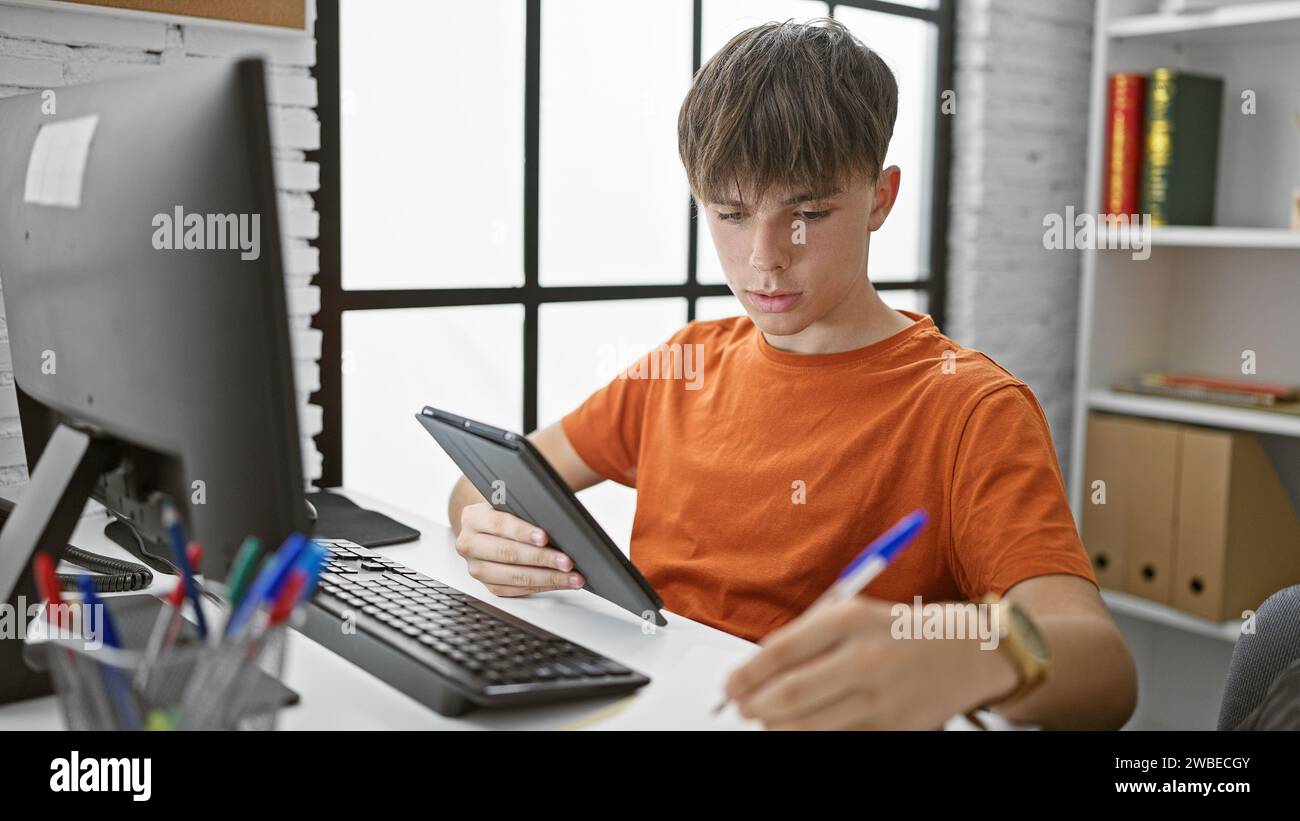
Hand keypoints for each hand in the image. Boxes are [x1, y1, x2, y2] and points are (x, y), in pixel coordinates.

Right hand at [454, 503, 584, 596]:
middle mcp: (469, 544)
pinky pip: (518, 589)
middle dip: (542, 558)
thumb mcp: (510, 503)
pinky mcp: (489, 586)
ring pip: (514, 577)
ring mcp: (477, 568)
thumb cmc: (506, 512)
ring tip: (571, 576)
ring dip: (548, 577)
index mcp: (473, 518)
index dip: (523, 532)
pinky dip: (544, 586)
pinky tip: (561, 582)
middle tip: (567, 561)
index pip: (499, 524)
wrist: (489, 528)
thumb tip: (557, 522)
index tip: (545, 537)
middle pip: (507, 554)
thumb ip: (525, 508)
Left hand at [723, 596, 1016, 729]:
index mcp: (849, 621)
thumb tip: (755, 672)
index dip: (746, 674)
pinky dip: (812, 737)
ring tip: (768, 719)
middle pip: (789, 696)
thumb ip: (804, 639)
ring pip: (808, 727)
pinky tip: (802, 728)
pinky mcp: (893, 729)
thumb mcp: (850, 615)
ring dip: (777, 727)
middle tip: (743, 707)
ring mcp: (881, 699)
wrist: (966, 652)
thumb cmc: (895, 631)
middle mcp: (865, 659)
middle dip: (754, 706)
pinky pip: (838, 740)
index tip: (730, 685)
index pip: (780, 652)